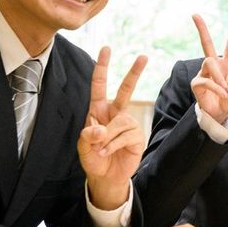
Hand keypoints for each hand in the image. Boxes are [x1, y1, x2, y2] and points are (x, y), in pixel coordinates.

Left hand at [78, 47, 147, 209]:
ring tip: (102, 150)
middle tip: (144, 56)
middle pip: (125, 90)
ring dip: (107, 138)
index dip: (102, 67)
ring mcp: (127, 124)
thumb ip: (88, 136)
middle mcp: (115, 114)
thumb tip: (99, 128)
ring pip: (119, 122)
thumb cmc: (93, 159)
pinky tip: (109, 152)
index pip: (99, 85)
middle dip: (134, 73)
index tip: (106, 49)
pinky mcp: (137, 136)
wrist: (106, 178)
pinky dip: (114, 145)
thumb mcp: (84, 148)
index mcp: (99, 111)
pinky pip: (126, 135)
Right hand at [190, 14, 227, 123]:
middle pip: (206, 43)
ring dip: (219, 77)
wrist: (218, 114)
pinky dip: (217, 88)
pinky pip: (206, 80)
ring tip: (225, 90)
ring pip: (209, 62)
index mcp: (227, 64)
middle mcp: (214, 65)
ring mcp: (203, 73)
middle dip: (201, 29)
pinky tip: (223, 95)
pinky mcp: (197, 82)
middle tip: (195, 14)